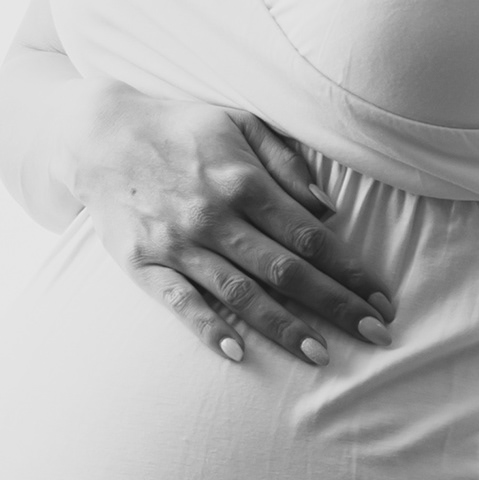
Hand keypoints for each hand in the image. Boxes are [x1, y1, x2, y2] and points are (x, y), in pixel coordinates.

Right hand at [61, 86, 396, 366]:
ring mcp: (177, 243)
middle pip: (286, 270)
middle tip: (374, 336)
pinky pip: (180, 303)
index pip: (310, 235)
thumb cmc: (180, 129)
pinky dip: (208, 328)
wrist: (97, 135)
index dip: (350, 271)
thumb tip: (329, 208)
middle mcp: (214, 214)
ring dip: (283, 327)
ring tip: (320, 356)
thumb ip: (286, 162)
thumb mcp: (239, 123)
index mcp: (243, 180)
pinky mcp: (142, 264)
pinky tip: (237, 353)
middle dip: (335, 305)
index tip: (381, 300)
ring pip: (241, 293)